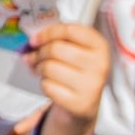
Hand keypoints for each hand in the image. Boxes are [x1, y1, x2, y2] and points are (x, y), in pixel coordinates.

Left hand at [25, 16, 113, 134]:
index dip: (48, 32)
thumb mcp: (77, 50)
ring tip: (41, 69)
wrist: (85, 103)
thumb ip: (59, 39)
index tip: (36, 38)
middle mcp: (100, 65)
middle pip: (56, 49)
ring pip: (49, 67)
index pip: (70, 30)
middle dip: (39, 52)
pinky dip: (44, 83)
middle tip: (34, 56)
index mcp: (100, 46)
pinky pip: (48, 86)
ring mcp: (91, 85)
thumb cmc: (77, 71)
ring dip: (39, 68)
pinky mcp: (79, 103)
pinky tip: (50, 83)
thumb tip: (33, 40)